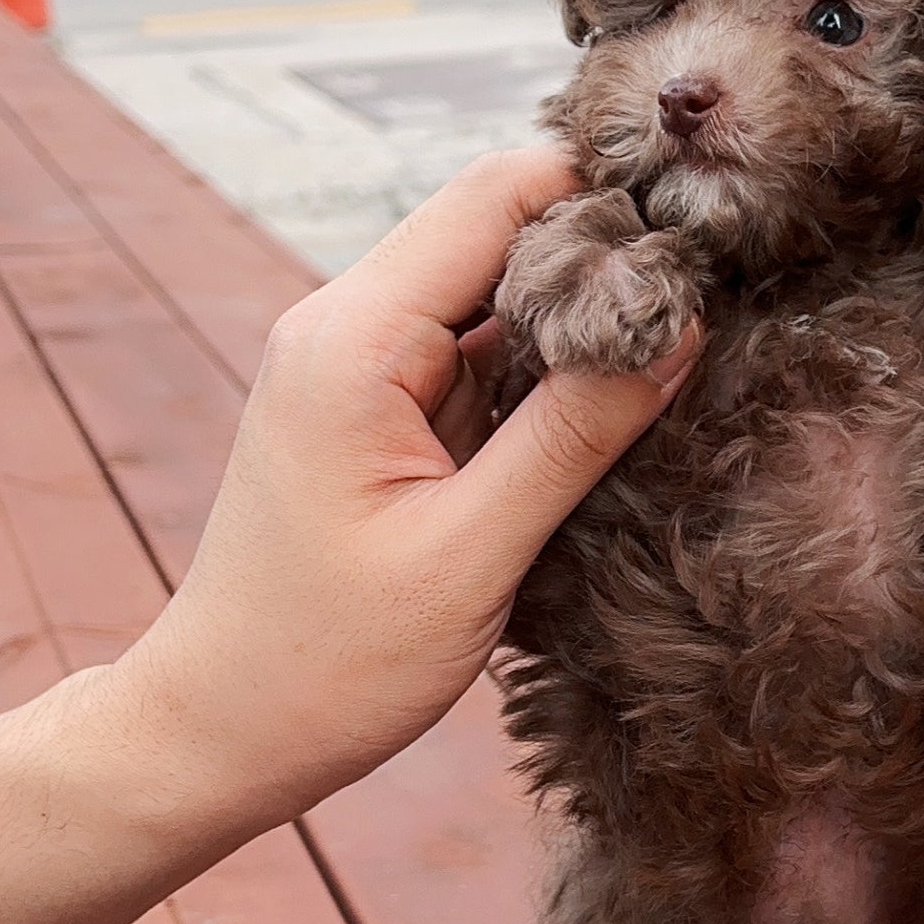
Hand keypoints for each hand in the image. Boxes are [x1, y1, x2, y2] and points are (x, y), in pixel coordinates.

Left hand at [117, 148, 698, 837]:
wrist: (220, 729)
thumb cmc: (329, 661)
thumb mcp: (473, 552)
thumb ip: (576, 431)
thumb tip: (680, 327)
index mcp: (355, 337)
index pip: (496, 194)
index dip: (601, 197)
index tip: (696, 241)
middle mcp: (345, 325)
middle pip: (497, 226)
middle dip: (600, 252)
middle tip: (703, 302)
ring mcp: (356, 365)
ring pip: (491, 288)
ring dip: (575, 314)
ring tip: (671, 354)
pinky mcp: (373, 410)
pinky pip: (472, 351)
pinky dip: (540, 367)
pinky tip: (606, 406)